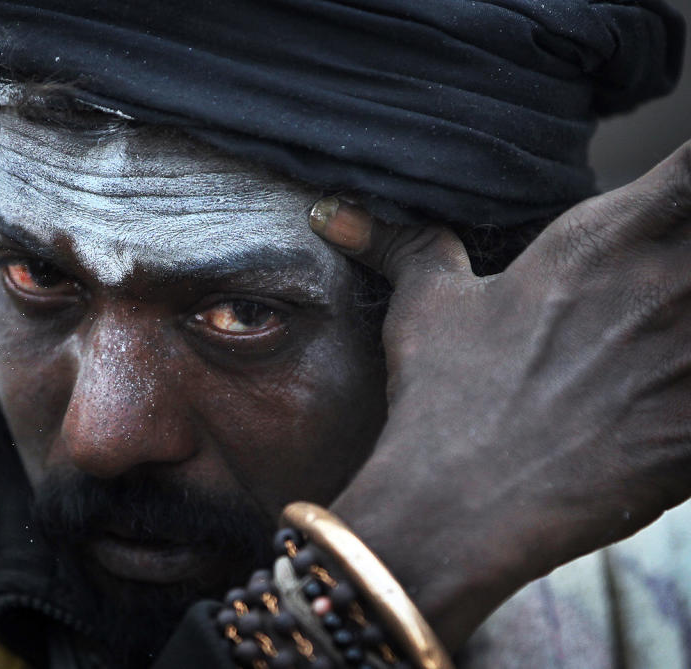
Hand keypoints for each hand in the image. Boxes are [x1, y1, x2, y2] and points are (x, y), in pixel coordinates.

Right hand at [319, 142, 690, 650]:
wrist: (464, 507)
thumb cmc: (443, 399)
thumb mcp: (426, 308)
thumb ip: (409, 245)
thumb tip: (338, 215)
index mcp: (603, 237)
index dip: (688, 181)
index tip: (672, 204)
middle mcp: (668, 281)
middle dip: (686, 255)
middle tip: (658, 290)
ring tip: (661, 343)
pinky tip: (666, 396)